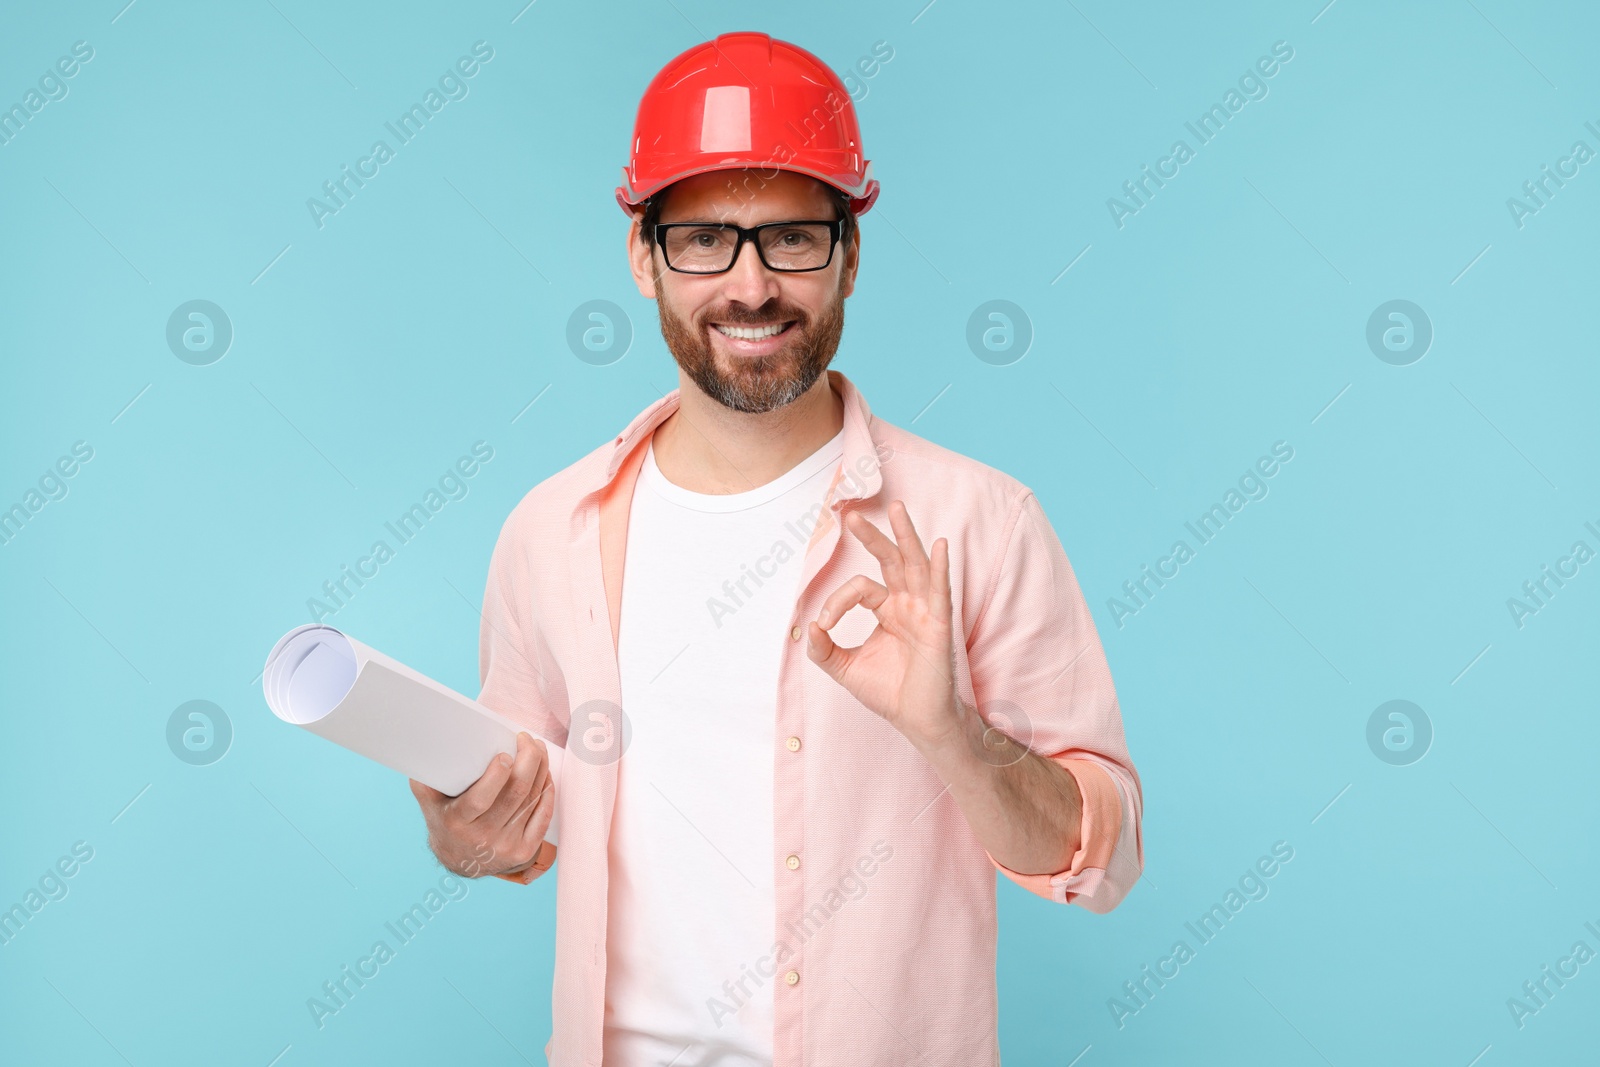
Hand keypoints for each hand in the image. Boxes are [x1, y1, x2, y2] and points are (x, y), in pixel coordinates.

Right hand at [409, 731, 553, 878]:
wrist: (459, 860)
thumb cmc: (444, 819)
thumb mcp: (428, 800)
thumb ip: (427, 775)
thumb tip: (430, 743)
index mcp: (457, 822)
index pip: (481, 799)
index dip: (497, 775)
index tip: (505, 753)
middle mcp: (482, 837)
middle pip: (515, 794)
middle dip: (528, 760)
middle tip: (527, 739)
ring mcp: (505, 846)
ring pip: (532, 800)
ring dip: (540, 769)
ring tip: (537, 749)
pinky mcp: (523, 851)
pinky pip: (543, 816)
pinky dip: (548, 791)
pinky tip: (546, 773)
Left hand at [806, 499, 960, 747]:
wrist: (917, 721)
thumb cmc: (889, 693)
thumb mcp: (845, 669)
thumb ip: (824, 650)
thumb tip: (808, 626)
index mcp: (888, 610)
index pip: (860, 588)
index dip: (837, 602)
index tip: (823, 626)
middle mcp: (907, 604)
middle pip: (890, 561)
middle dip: (872, 537)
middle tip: (850, 515)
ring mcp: (925, 612)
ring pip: (915, 566)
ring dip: (906, 537)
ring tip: (897, 509)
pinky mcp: (940, 626)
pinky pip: (940, 592)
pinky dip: (940, 568)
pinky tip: (939, 546)